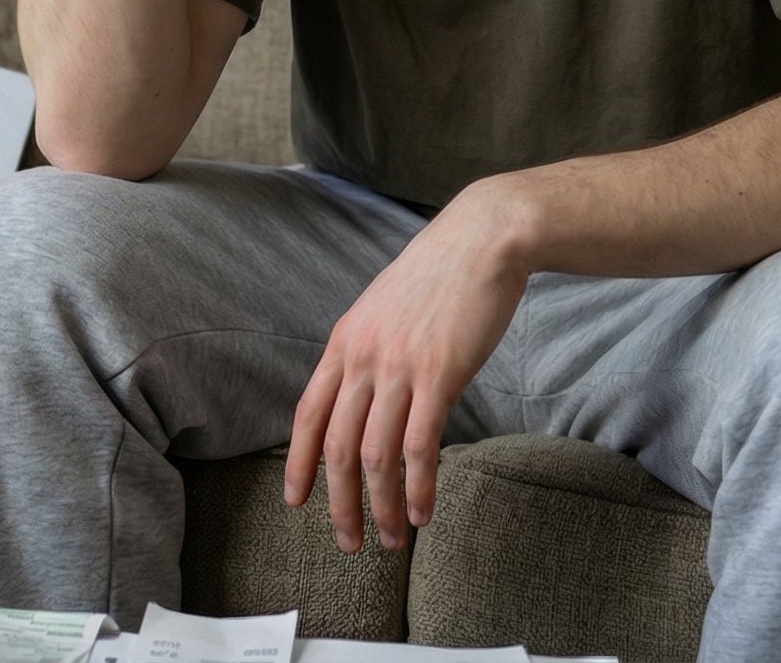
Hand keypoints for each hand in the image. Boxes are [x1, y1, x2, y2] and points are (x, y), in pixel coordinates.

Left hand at [283, 191, 529, 552]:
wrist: (484, 238)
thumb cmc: (441, 274)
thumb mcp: (385, 308)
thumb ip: (370, 350)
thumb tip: (367, 394)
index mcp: (345, 341)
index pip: (308, 413)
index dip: (299, 462)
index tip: (296, 502)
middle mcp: (363, 357)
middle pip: (339, 447)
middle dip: (340, 504)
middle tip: (349, 543)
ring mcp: (400, 366)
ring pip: (377, 456)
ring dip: (383, 507)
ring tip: (394, 538)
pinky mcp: (440, 374)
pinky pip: (419, 446)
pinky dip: (419, 487)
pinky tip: (424, 511)